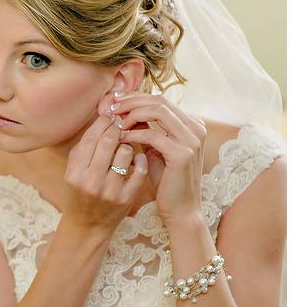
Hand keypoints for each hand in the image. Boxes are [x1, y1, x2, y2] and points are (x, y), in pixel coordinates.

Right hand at [63, 113, 148, 233]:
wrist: (88, 225)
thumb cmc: (81, 192)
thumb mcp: (74, 171)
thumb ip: (84, 147)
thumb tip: (102, 119)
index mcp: (74, 172)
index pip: (90, 138)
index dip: (102, 123)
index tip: (110, 117)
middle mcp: (90, 181)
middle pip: (108, 142)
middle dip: (117, 129)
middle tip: (121, 125)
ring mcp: (110, 191)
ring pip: (126, 153)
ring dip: (128, 145)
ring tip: (125, 146)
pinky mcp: (127, 198)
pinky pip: (140, 169)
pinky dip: (140, 159)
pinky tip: (136, 158)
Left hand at [112, 92, 205, 222]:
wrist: (180, 208)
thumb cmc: (166, 179)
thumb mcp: (155, 149)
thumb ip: (146, 129)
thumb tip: (125, 111)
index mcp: (192, 124)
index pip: (161, 100)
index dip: (136, 98)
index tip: (115, 102)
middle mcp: (196, 128)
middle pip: (159, 101)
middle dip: (131, 102)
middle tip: (111, 108)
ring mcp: (192, 140)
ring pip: (157, 111)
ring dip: (132, 114)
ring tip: (115, 122)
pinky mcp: (183, 154)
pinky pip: (152, 135)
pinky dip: (133, 134)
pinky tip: (121, 139)